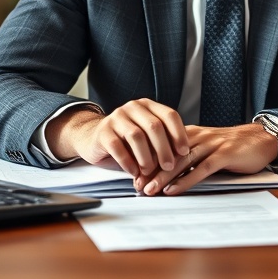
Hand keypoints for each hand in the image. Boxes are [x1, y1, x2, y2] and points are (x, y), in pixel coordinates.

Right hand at [45, 99, 190, 184]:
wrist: (93, 138)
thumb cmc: (127, 140)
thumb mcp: (147, 136)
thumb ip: (162, 141)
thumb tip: (183, 157)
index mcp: (147, 106)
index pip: (169, 115)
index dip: (179, 134)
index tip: (184, 152)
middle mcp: (132, 107)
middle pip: (154, 126)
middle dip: (164, 149)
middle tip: (169, 166)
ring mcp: (116, 117)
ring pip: (136, 136)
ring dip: (146, 157)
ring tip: (150, 172)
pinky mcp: (103, 132)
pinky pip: (118, 147)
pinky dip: (128, 162)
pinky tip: (134, 172)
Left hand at [137, 122, 277, 196]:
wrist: (260, 139)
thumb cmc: (231, 148)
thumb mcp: (206, 148)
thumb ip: (188, 156)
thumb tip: (166, 174)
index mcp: (190, 134)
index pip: (163, 146)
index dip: (147, 161)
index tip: (133, 177)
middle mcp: (198, 136)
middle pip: (168, 153)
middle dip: (150, 170)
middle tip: (136, 185)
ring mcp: (212, 144)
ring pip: (182, 161)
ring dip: (163, 176)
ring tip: (149, 190)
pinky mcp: (225, 154)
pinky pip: (202, 168)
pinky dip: (186, 180)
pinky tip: (174, 190)